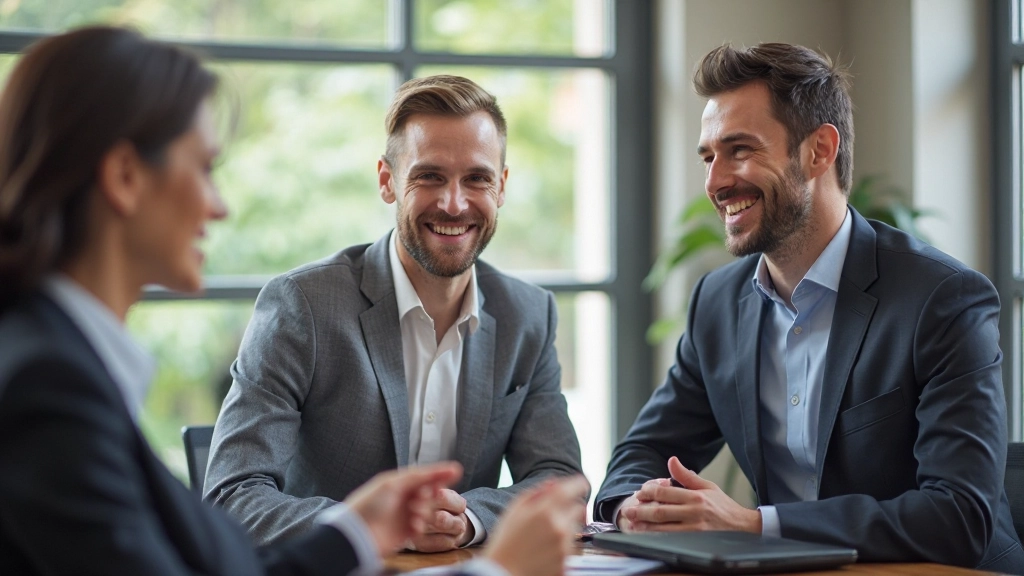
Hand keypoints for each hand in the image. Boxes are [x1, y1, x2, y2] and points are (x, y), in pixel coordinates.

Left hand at [344, 462, 462, 554]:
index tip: (456, 472)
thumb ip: (420, 475)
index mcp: (399, 482)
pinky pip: (422, 528)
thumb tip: (447, 468)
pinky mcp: (405, 532)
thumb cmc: (370, 504)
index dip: (440, 474)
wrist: (356, 533)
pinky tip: (414, 528)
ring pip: (427, 511)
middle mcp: (403, 497)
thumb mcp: (394, 483)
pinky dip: (421, 527)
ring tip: (414, 517)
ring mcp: (404, 515)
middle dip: (428, 497)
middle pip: (429, 493)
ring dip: (424, 513)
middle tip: (418, 501)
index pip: (425, 475)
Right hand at [485, 475, 589, 575]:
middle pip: (579, 507)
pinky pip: (571, 546)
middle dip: (570, 507)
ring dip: (565, 526)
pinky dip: (562, 544)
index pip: (574, 487)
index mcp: (545, 510)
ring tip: (544, 536)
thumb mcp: (514, 510)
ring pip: (575, 527)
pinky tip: (544, 549)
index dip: (579, 483)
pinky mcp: (566, 562)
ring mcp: (564, 546)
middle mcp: (559, 527)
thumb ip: (537, 492)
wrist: (502, 573)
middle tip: (555, 513)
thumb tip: (555, 483)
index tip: (579, 484)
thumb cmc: (505, 541)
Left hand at [620, 456, 760, 532]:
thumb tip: (671, 460)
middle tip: (628, 510)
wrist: (744, 527)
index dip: (648, 493)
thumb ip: (686, 476)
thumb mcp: (707, 486)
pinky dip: (659, 539)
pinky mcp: (697, 543)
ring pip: (664, 529)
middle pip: (661, 512)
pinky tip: (649, 537)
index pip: (665, 493)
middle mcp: (694, 512)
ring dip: (646, 527)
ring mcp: (696, 530)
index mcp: (696, 496)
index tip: (640, 493)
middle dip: (641, 511)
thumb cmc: (723, 506)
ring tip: (633, 524)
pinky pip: (673, 541)